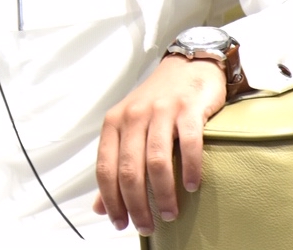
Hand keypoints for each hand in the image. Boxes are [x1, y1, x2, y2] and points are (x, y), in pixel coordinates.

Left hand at [93, 53, 227, 235]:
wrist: (187, 65)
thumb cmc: (156, 103)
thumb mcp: (129, 129)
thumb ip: (115, 164)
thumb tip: (100, 207)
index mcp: (114, 122)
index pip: (105, 168)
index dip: (111, 200)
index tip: (120, 223)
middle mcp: (133, 116)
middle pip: (129, 170)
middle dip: (137, 205)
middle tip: (147, 226)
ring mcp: (161, 111)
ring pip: (156, 161)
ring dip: (164, 194)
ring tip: (170, 214)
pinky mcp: (188, 108)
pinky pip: (189, 144)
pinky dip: (190, 169)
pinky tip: (192, 186)